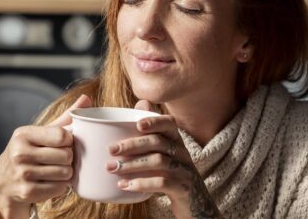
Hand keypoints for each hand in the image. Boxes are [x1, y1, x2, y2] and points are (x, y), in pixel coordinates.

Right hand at [0, 94, 91, 218]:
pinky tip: (52, 181)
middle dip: (69, 157)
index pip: (62, 135)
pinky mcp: (27, 192)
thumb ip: (66, 117)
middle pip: (66, 156)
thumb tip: (87, 98)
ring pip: (65, 173)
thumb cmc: (29, 150)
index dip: (69, 140)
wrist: (5, 180)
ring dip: (66, 172)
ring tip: (57, 169)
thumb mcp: (41, 132)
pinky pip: (60, 188)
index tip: (65, 142)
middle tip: (61, 158)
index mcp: (23, 134)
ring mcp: (22, 174)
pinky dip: (61, 186)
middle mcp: (20, 154)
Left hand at [106, 100, 221, 218]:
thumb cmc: (173, 176)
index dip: (154, 121)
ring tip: (112, 168)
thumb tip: (140, 103)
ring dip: (132, 164)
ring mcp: (184, 171)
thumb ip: (152, 134)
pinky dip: (140, 183)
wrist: (196, 205)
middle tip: (111, 149)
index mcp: (177, 142)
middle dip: (132, 144)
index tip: (137, 124)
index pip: (169, 124)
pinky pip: (161, 182)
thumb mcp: (165, 155)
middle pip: (159, 142)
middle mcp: (183, 153)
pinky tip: (124, 185)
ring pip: (158, 161)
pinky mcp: (182, 188)